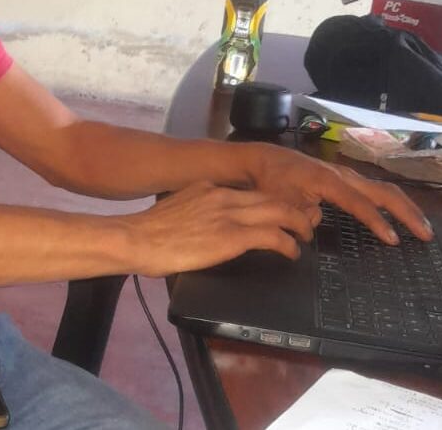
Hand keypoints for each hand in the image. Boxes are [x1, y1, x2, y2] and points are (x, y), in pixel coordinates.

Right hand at [123, 182, 320, 276]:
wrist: (137, 239)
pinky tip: (293, 252)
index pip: (248, 191)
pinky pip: (273, 236)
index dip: (269, 202)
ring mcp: (229, 214)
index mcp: (208, 188)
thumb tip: (203, 227)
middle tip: (304, 222)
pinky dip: (288, 244)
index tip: (278, 212)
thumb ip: (195, 212)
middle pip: (270, 197)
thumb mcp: (176, 211)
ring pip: (279, 211)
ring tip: (305, 236)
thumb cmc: (148, 233)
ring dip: (297, 224)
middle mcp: (223, 195)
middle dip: (292, 209)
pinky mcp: (233, 236)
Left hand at [238, 143, 433, 243]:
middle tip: (427, 234)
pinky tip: (400, 214)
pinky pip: (373, 190)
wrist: (263, 160)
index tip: (394, 240)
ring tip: (422, 227)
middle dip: (407, 213)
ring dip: (404, 207)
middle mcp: (343, 175)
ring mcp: (345, 175)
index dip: (377, 222)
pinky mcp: (344, 179)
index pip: (359, 204)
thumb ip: (300, 215)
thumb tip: (315, 225)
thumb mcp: (280, 201)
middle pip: (383, 192)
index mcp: (328, 181)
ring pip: (382, 189)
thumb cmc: (270, 181)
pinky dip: (390, 202)